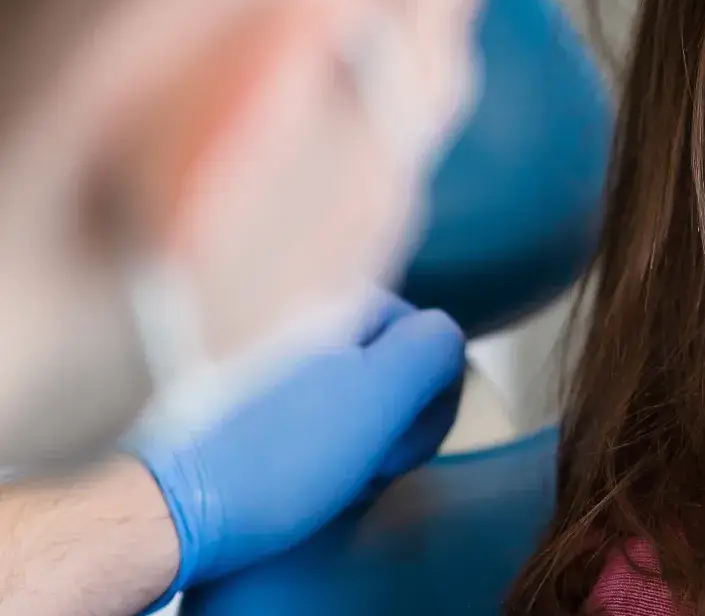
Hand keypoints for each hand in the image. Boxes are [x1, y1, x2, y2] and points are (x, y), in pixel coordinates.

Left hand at [133, 290, 465, 604]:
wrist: (164, 508)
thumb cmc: (270, 457)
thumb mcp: (382, 394)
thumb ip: (435, 347)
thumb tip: (443, 341)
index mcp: (332, 294)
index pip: (423, 333)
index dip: (426, 395)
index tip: (400, 440)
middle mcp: (291, 307)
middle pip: (382, 360)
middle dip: (387, 417)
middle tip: (364, 462)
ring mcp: (256, 349)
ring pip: (342, 389)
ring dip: (350, 436)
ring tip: (325, 474)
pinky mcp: (229, 393)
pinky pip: (298, 413)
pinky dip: (307, 445)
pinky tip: (292, 475)